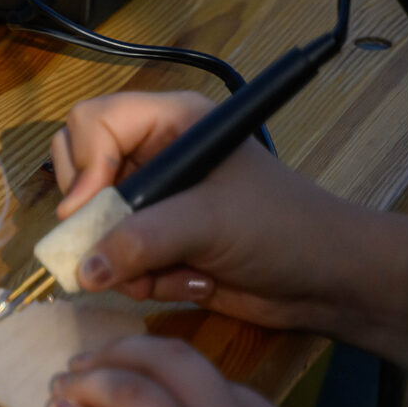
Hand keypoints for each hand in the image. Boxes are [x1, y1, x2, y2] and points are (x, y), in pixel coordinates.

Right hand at [49, 91, 407, 359]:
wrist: (329, 283)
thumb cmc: (281, 229)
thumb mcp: (208, 223)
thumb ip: (140, 240)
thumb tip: (82, 270)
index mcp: (172, 123)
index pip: (92, 122)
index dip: (83, 163)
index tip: (90, 207)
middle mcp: (156, 156)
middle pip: (78, 172)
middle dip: (96, 218)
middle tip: (115, 243)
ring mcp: (155, 202)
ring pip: (93, 227)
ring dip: (128, 260)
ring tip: (175, 272)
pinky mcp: (158, 244)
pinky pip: (116, 261)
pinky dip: (146, 280)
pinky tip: (193, 282)